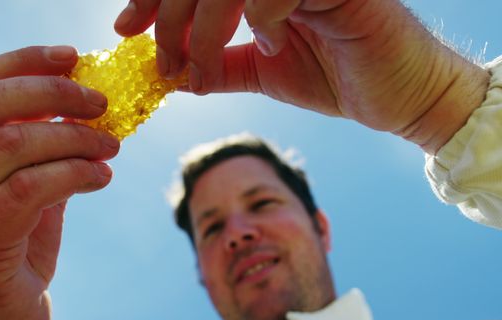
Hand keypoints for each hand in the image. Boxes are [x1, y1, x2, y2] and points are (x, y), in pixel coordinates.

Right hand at [0, 46, 119, 319]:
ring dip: (74, 138)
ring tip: (111, 147)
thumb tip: (84, 109)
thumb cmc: (15, 255)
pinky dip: (74, 174)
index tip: (73, 57)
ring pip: (13, 145)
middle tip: (102, 104)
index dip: (24, 62)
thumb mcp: (28, 193)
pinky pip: (29, 189)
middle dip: (55, 94)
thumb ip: (43, 153)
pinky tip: (102, 177)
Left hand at [115, 0, 488, 152]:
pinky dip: (261, 16)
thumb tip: (171, 73)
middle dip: (168, 16)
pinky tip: (272, 44)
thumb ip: (219, 65)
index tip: (124, 29)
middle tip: (162, 62)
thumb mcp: (262, 72)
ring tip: (199, 68)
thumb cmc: (336, 77)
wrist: (399, 99)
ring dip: (202, 25)